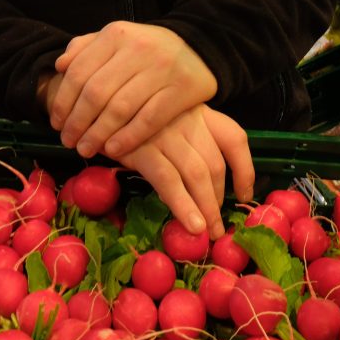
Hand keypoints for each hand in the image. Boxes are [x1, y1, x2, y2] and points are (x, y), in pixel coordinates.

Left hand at [49, 21, 216, 158]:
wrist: (199, 45)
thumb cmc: (147, 48)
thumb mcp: (117, 39)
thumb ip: (86, 47)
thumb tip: (60, 65)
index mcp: (116, 34)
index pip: (79, 72)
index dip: (63, 101)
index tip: (56, 123)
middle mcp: (137, 48)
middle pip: (96, 92)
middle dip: (77, 121)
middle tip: (68, 141)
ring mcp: (161, 69)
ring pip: (120, 108)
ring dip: (98, 134)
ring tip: (85, 149)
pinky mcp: (181, 90)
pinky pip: (149, 119)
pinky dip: (128, 137)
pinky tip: (113, 149)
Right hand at [116, 105, 253, 238]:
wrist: (94, 107)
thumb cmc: (133, 119)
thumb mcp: (166, 120)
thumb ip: (188, 141)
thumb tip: (209, 187)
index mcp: (198, 110)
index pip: (234, 137)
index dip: (245, 169)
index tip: (245, 194)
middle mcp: (187, 118)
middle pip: (215, 163)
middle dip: (218, 199)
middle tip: (216, 225)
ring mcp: (165, 131)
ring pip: (197, 174)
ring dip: (206, 208)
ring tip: (206, 232)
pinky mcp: (142, 147)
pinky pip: (169, 180)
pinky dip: (183, 206)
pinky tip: (191, 225)